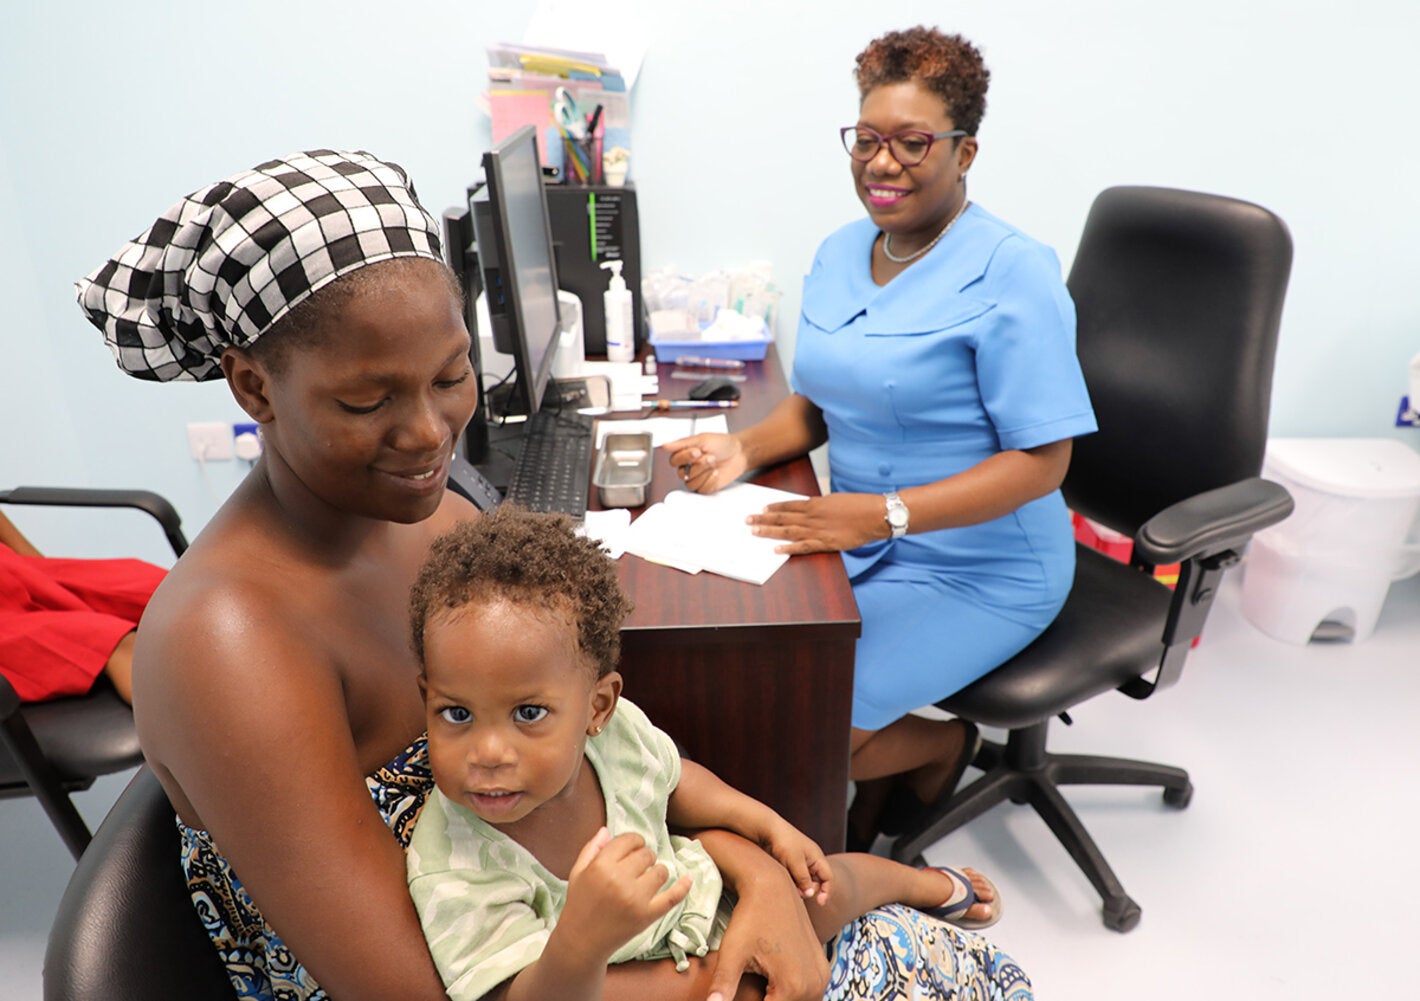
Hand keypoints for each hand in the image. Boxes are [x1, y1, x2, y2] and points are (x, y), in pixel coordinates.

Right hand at [558, 828, 692, 962]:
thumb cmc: (579, 904)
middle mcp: (619, 880)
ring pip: (661, 871)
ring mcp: (635, 898)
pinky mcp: (647, 915)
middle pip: (646, 854)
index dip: (634, 841)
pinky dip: (684, 887)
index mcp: (601, 866)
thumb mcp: (578, 872)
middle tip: (638, 866)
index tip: (633, 848)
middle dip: (644, 856)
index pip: (628, 840)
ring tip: (647, 878)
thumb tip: (607, 830)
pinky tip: (688, 878)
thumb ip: (592, 849)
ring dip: (657, 871)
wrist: (582, 941)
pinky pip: (672, 897)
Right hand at [662, 433, 746, 493]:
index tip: (697, 451)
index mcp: (684, 455)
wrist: (739, 453)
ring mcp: (697, 478)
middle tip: (710, 457)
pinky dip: (710, 481)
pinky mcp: (706, 487)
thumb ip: (683, 443)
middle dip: (698, 465)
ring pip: (690, 483)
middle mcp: (688, 468)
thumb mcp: (702, 439)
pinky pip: (701, 489)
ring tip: (714, 464)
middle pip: (681, 474)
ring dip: (704, 473)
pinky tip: (716, 473)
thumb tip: (665, 445)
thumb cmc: (722, 444)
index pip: (674, 461)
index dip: (685, 457)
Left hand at [704, 842, 827, 1000]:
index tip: (735, 994)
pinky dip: (792, 994)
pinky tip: (773, 983)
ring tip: (761, 986)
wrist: (773, 887)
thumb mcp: (732, 953)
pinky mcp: (822, 969)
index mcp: (792, 985)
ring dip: (780, 999)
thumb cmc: (750, 918)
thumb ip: (723, 985)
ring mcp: (821, 977)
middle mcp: (813, 984)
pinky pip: (809, 993)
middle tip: (753, 982)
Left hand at [746, 492, 888, 554]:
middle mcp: (813, 516)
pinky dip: (789, 548)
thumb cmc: (859, 506)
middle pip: (784, 518)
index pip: (789, 505)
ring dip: (770, 532)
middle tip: (748, 520)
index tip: (761, 508)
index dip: (774, 508)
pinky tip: (776, 549)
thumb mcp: (836, 500)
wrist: (875, 515)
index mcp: (816, 504)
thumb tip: (809, 509)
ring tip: (754, 531)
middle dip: (764, 519)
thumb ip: (821, 506)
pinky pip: (804, 546)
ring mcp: (819, 530)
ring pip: (789, 531)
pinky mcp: (827, 543)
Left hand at [758, 817, 832, 906]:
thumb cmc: (784, 842)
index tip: (820, 903)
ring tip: (789, 884)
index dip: (826, 891)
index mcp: (817, 857)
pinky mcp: (789, 864)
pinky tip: (784, 881)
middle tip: (798, 891)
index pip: (828, 878)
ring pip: (804, 881)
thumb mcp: (795, 862)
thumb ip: (804, 879)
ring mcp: (800, 862)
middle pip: (816, 882)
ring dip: (799, 887)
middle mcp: (810, 860)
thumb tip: (810, 894)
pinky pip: (794, 878)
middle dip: (809, 889)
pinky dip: (791, 882)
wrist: (766, 830)